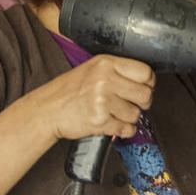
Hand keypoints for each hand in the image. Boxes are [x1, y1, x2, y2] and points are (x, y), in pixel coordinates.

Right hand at [33, 55, 155, 140]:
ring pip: (136, 114)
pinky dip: (123, 130)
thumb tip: (146, 81)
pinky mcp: (100, 120)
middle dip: (142, 103)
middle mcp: (105, 79)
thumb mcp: (93, 69)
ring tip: (115, 114)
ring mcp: (102, 100)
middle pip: (145, 95)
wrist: (47, 110)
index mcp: (105, 63)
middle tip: (131, 104)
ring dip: (129, 118)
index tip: (143, 88)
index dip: (148, 83)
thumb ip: (117, 71)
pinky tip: (113, 124)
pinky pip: (127, 129)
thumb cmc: (69, 91)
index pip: (145, 72)